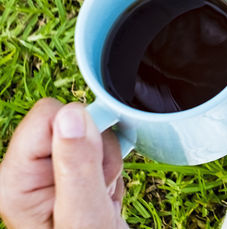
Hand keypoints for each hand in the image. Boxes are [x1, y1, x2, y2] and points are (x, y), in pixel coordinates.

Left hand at [0, 100, 126, 228]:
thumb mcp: (85, 215)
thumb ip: (77, 164)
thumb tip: (71, 114)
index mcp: (14, 180)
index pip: (48, 116)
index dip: (81, 134)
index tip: (93, 168)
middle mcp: (23, 174)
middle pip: (69, 121)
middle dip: (96, 150)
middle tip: (98, 189)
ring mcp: (44, 175)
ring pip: (88, 133)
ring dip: (105, 163)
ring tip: (101, 196)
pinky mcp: (64, 175)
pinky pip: (96, 149)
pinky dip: (108, 170)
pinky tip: (102, 195)